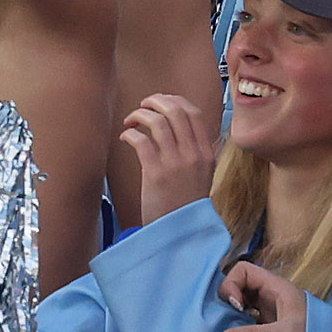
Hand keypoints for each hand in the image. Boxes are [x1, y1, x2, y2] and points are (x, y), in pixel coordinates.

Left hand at [118, 91, 216, 223]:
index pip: (194, 113)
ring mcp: (175, 163)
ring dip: (139, 115)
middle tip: (142, 106)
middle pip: (176, 111)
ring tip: (130, 121)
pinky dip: (130, 133)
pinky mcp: (156, 173)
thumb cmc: (185, 203)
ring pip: (157, 122)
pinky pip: (141, 141)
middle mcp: (193, 154)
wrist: (181, 231)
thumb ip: (195, 151)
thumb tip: (182, 128)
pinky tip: (126, 137)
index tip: (161, 101)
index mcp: (206, 153)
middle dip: (155, 101)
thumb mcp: (201, 174)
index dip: (175, 100)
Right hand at [218, 259, 309, 331]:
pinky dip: (236, 324)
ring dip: (231, 312)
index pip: (243, 270)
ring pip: (239, 301)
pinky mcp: (266, 325)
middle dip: (228, 299)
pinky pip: (244, 318)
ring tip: (232, 328)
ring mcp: (267, 310)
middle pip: (238, 284)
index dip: (232, 284)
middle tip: (232, 318)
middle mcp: (269, 295)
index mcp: (275, 287)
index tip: (236, 306)